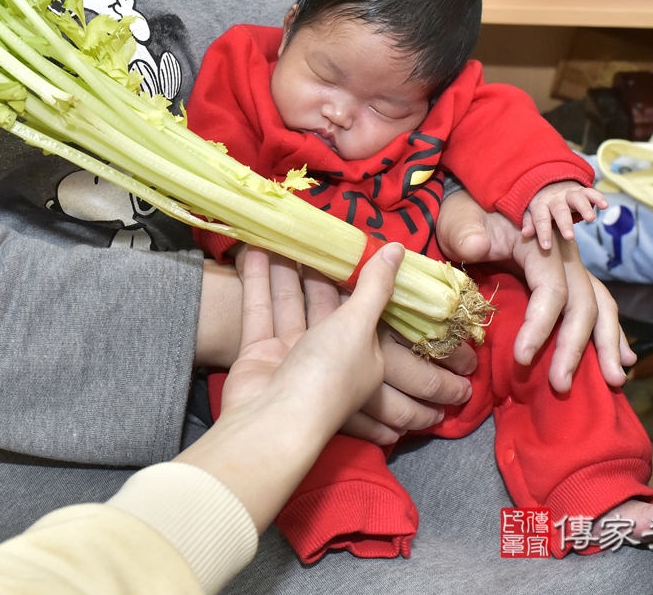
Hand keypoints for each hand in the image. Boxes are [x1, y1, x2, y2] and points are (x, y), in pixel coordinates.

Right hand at [230, 245, 471, 446]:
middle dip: (318, 273)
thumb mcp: (359, 325)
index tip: (352, 247)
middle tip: (313, 233)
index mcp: (363, 357)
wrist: (272, 419)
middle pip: (324, 307)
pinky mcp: (259, 354)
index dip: (359, 281)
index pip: (365, 313)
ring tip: (281, 234)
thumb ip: (375, 286)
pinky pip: (261, 313)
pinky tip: (253, 251)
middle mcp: (328, 357)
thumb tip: (398, 249)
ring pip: (290, 306)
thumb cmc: (328, 374)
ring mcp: (291, 357)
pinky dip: (257, 284)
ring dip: (285, 271)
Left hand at [436, 188, 635, 390]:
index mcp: (542, 246)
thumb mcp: (461, 218)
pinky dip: (611, 334)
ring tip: (614, 381)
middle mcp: (565, 259)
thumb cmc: (468, 214)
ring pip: (600, 307)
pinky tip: (623, 361)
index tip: (522, 357)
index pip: (552, 290)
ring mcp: (570, 271)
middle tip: (561, 385)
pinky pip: (597, 308)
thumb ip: (466, 232)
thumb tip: (477, 246)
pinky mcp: (568, 283)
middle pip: (583, 304)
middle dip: (576, 347)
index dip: (541, 325)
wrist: (479, 202)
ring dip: (608, 345)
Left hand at [521, 181, 607, 248]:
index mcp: (540, 205)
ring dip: (584, 208)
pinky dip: (598, 197)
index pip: (540, 219)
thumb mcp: (532, 213)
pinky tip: (604, 206)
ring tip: (591, 219)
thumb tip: (525, 234)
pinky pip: (590, 192)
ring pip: (576, 199)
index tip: (546, 247)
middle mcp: (554, 198)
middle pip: (559, 210)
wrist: (550, 183)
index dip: (543, 232)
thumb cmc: (541, 206)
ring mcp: (569, 193)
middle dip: (565, 223)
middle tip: (570, 237)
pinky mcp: (582, 190)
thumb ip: (529, 223)